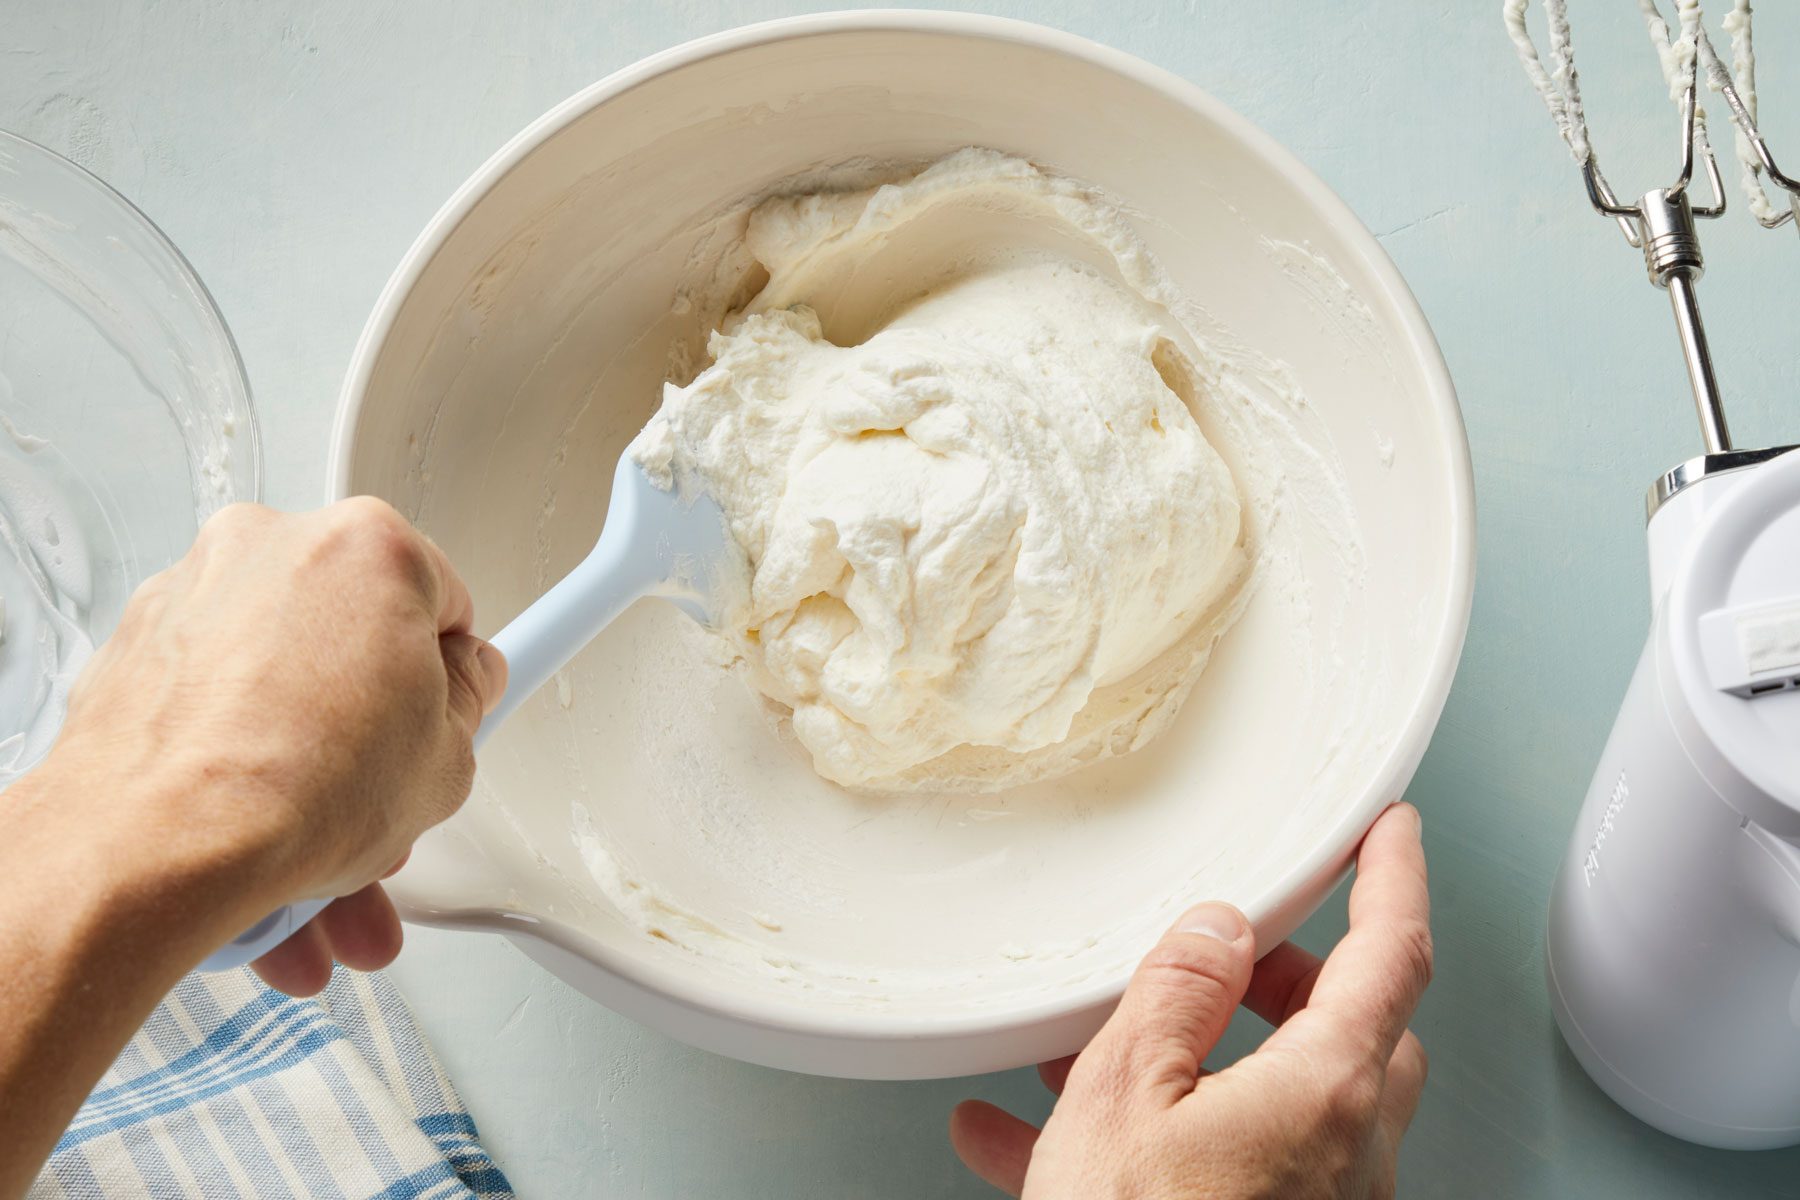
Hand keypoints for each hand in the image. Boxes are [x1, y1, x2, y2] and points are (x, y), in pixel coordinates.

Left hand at [47, 497, 504, 993]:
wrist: (156, 845)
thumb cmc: (291, 788)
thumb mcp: (447, 761)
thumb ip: (464, 706)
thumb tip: (454, 694)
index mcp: (365, 548)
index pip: (443, 603)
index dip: (453, 675)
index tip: (451, 707)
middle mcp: (270, 547)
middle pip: (351, 639)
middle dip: (369, 727)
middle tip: (383, 793)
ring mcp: (192, 594)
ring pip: (276, 679)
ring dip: (304, 761)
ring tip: (320, 853)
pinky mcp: (131, 649)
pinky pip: (210, 704)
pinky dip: (234, 760)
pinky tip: (257, 836)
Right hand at [951, 804, 1431, 1198]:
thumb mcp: (1129, 1098)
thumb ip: (1180, 994)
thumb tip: (1218, 929)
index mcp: (1324, 1093)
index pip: (1390, 954)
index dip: (1394, 877)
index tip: (1394, 830)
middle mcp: (1342, 1156)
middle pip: (1350, 1032)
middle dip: (1289, 978)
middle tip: (1224, 953)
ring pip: (1281, 1100)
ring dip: (1200, 1060)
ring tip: (1083, 1051)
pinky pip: (1220, 1169)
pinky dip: (1149, 1138)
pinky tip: (1030, 1139)